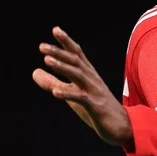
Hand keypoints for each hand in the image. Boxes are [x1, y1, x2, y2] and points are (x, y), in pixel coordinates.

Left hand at [33, 26, 132, 146]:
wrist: (121, 126)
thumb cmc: (96, 108)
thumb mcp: (71, 94)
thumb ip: (53, 83)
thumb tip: (34, 72)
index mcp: (88, 74)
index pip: (77, 54)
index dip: (66, 42)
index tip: (55, 29)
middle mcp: (92, 79)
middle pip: (75, 61)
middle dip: (59, 52)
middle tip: (42, 46)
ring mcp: (94, 91)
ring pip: (78, 75)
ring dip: (62, 67)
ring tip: (46, 61)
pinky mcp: (95, 106)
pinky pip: (81, 98)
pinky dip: (68, 94)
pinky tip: (55, 93)